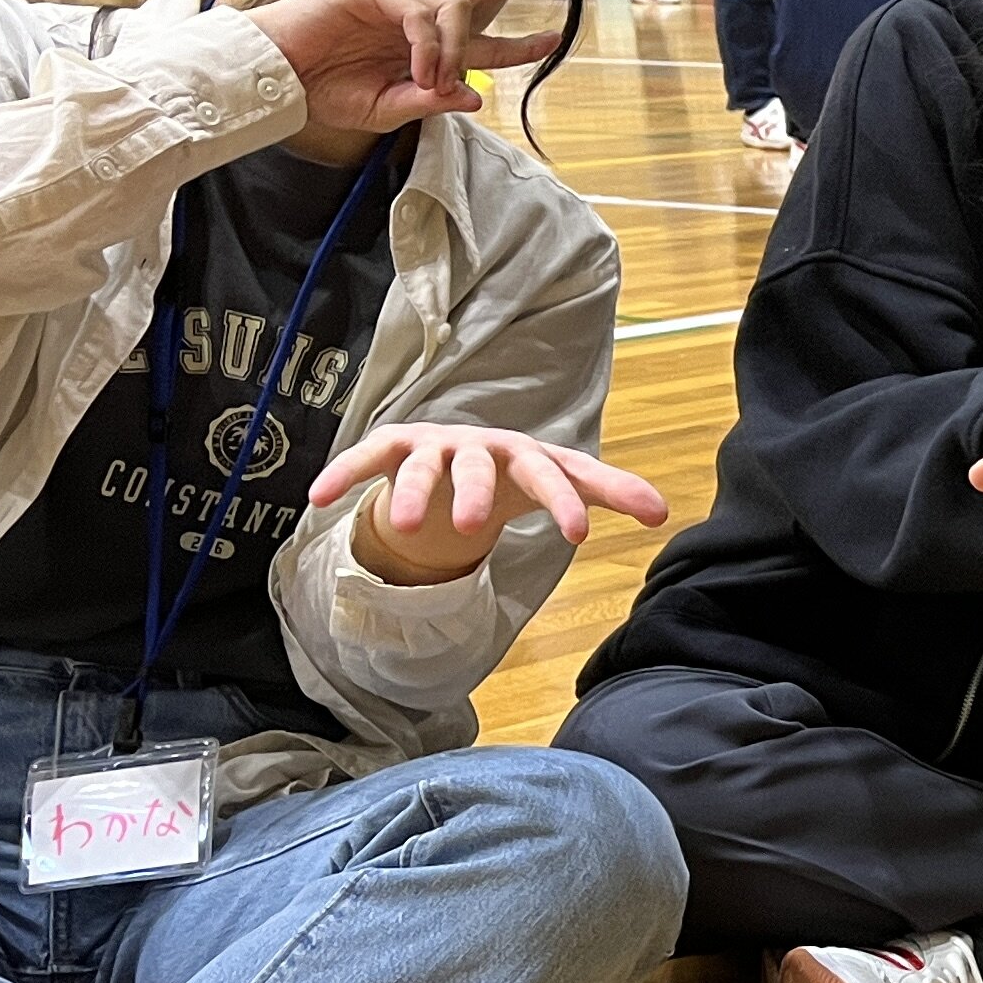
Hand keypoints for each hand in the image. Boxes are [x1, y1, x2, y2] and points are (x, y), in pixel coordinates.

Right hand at [246, 0, 558, 131]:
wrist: (275, 81)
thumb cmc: (322, 92)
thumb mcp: (386, 109)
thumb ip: (431, 102)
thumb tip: (478, 96)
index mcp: (419, 45)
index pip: (477, 35)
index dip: (516, 42)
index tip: (552, 39)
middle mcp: (411, 14)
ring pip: (454, 7)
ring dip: (455, 46)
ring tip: (434, 78)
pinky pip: (419, 13)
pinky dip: (428, 43)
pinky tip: (421, 69)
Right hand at [313, 422, 669, 584]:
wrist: (460, 459)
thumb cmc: (516, 475)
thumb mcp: (560, 481)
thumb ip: (608, 492)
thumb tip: (664, 512)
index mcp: (523, 455)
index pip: (550, 475)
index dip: (563, 502)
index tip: (578, 536)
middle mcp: (476, 445)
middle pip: (477, 466)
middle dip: (473, 492)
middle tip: (473, 526)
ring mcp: (432, 446)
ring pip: (421, 466)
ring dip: (412, 492)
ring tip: (407, 527)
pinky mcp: (391, 449)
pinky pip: (365, 459)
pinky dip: (344, 475)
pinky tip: (318, 500)